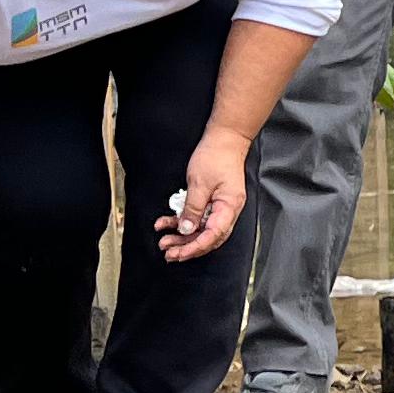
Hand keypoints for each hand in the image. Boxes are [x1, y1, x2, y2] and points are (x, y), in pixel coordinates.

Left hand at [155, 133, 247, 260]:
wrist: (225, 139)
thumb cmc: (216, 156)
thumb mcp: (199, 183)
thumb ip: (192, 209)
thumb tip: (186, 229)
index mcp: (229, 207)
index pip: (213, 235)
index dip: (195, 247)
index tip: (179, 253)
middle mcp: (228, 210)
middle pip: (209, 237)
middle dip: (187, 247)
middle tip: (168, 253)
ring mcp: (221, 207)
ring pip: (202, 230)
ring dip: (183, 237)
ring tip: (164, 242)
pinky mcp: (213, 202)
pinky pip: (199, 218)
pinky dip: (183, 222)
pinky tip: (167, 223)